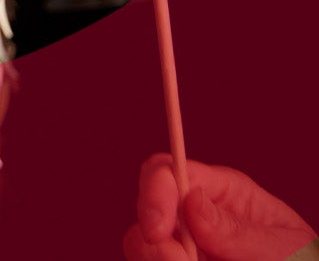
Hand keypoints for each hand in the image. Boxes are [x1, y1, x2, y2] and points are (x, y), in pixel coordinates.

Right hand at [123, 154, 318, 260]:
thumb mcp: (282, 248)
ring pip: (142, 246)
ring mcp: (186, 247)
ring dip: (157, 258)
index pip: (168, 172)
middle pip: (146, 212)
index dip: (154, 194)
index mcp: (223, 193)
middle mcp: (196, 218)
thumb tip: (192, 202)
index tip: (157, 230)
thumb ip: (238, 231)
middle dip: (152, 240)